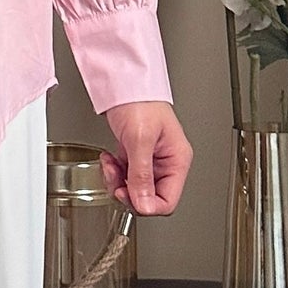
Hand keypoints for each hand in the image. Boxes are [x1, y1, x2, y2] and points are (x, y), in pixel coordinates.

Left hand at [101, 102, 191, 216]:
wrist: (125, 83)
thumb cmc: (140, 101)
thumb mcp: (140, 139)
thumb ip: (141, 174)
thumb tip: (144, 204)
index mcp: (177, 160)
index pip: (168, 201)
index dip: (147, 205)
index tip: (128, 196)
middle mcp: (167, 163)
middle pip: (149, 198)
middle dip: (128, 191)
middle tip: (116, 179)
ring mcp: (151, 160)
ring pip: (135, 188)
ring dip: (118, 181)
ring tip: (111, 164)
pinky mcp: (136, 155)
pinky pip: (126, 175)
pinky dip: (114, 171)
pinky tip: (110, 158)